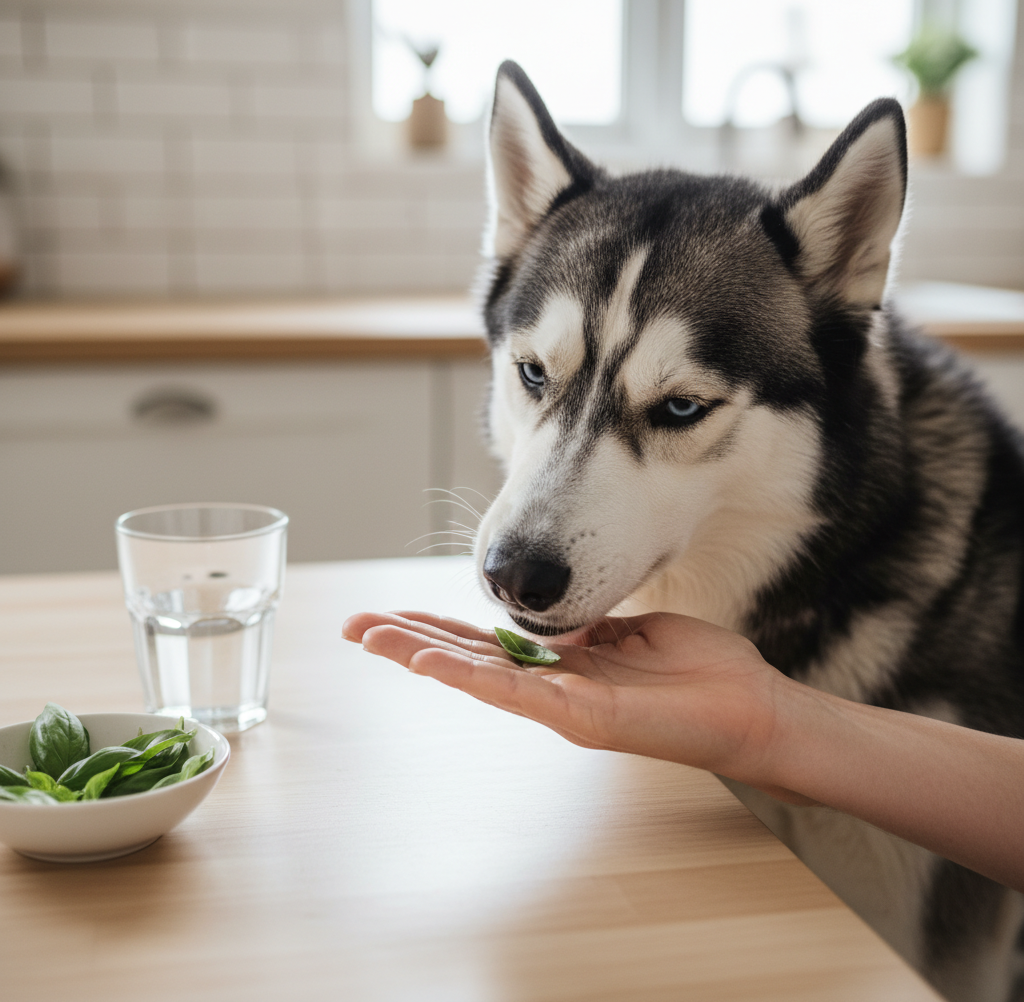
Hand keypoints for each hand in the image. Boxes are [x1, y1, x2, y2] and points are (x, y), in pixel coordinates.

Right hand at [342, 610, 803, 800]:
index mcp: (564, 667)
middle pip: (468, 660)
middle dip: (409, 641)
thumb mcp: (632, 634)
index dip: (440, 627)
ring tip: (373, 639)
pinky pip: (517, 691)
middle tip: (355, 626)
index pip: (487, 646)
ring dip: (422, 655)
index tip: (395, 614)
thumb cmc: (700, 672)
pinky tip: (430, 661)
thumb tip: (548, 619)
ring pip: (478, 677)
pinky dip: (470, 675)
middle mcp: (553, 689)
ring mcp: (562, 706)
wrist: (751, 708)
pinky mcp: (583, 718)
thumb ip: (586, 628)